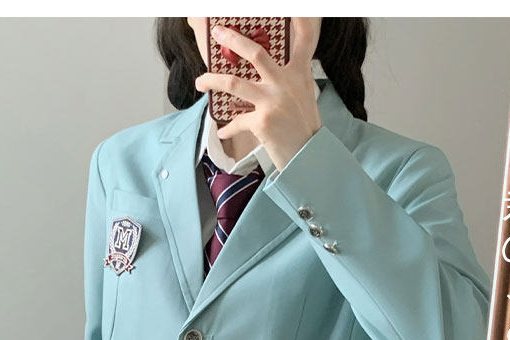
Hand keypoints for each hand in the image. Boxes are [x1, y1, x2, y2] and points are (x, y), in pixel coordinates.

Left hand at [194, 18, 322, 171]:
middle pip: (255, 53)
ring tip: (200, 82)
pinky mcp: (261, 122)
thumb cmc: (304, 126)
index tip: (294, 8)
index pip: (305, 40)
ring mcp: (272, 101)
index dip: (301, 19)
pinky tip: (222, 132)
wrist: (308, 155)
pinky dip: (227, 128)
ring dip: (212, 80)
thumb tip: (266, 71)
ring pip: (234, 83)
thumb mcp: (303, 95)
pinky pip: (237, 121)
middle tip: (218, 33)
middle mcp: (285, 83)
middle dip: (233, 40)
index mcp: (299, 73)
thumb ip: (288, 78)